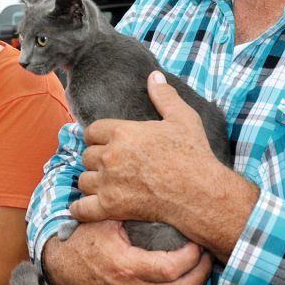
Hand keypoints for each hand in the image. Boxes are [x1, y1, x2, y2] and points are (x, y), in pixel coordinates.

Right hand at [43, 220, 211, 284]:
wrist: (62, 267)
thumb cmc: (83, 241)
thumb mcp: (104, 222)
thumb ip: (130, 213)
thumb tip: (161, 197)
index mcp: (126, 266)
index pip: (172, 268)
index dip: (191, 257)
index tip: (195, 243)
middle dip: (201, 273)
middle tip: (206, 255)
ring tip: (199, 269)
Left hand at [71, 71, 258, 260]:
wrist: (202, 193)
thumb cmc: (193, 155)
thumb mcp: (182, 118)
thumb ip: (164, 96)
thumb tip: (154, 75)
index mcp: (122, 132)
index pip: (92, 131)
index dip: (99, 137)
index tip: (107, 143)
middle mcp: (110, 156)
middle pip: (87, 156)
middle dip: (97, 160)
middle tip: (111, 166)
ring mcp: (108, 182)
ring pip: (84, 180)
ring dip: (92, 183)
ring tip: (105, 185)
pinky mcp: (110, 206)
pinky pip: (82, 208)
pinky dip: (82, 209)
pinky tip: (87, 207)